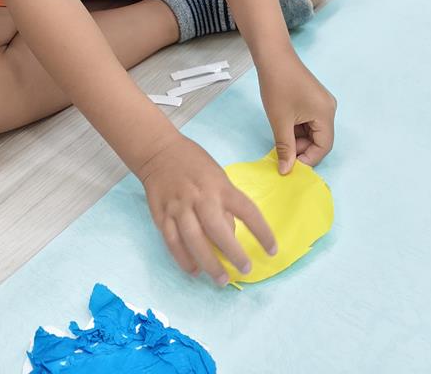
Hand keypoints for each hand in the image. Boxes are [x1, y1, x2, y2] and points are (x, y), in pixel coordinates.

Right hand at [138, 134, 276, 284]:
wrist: (159, 151)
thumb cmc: (194, 163)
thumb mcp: (218, 176)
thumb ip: (225, 204)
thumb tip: (229, 236)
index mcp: (219, 186)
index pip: (246, 211)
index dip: (262, 232)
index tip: (272, 250)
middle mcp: (200, 197)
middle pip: (218, 230)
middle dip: (233, 253)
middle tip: (245, 269)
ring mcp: (179, 207)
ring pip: (194, 240)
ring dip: (209, 263)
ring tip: (221, 279)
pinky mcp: (161, 215)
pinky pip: (173, 242)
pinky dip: (184, 259)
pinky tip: (194, 271)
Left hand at [259, 50, 336, 173]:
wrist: (272, 56)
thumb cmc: (277, 86)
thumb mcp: (280, 121)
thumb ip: (285, 148)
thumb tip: (286, 170)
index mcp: (326, 114)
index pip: (323, 147)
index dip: (307, 160)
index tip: (289, 165)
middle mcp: (328, 108)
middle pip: (319, 139)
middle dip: (301, 149)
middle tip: (282, 153)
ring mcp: (320, 102)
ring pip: (312, 130)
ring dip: (297, 138)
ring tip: (279, 139)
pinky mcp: (312, 98)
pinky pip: (308, 120)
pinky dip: (296, 127)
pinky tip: (282, 127)